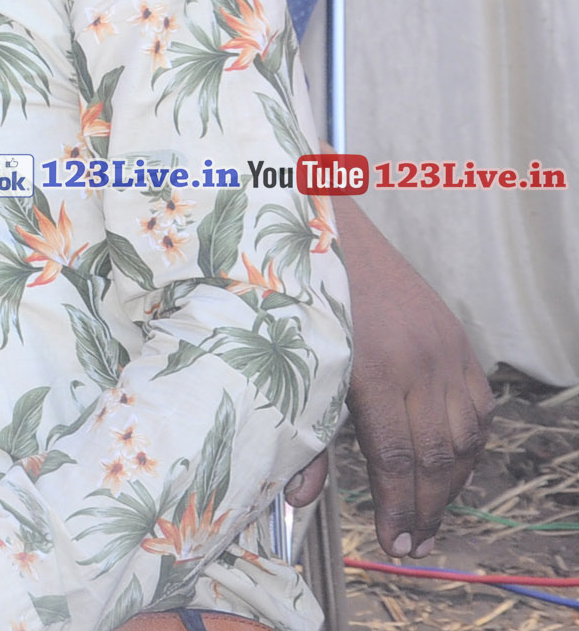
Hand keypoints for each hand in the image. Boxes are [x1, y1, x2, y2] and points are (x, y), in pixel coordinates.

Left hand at [300, 196, 494, 555]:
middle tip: (415, 544)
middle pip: (439, 455)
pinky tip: (453, 466)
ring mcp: (446, 350)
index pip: (400, 459)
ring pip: (466, 434)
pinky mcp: (457, 339)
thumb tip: (299, 500)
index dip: (400, 508)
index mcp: (378, 371)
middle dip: (428, 507)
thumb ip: (304, 435)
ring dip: (454, 483)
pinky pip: (478, 404)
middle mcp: (422, 363)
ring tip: (432, 516)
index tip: (395, 546)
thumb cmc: (298, 297)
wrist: (327, 228)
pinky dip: (470, 442)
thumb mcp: (297, 367)